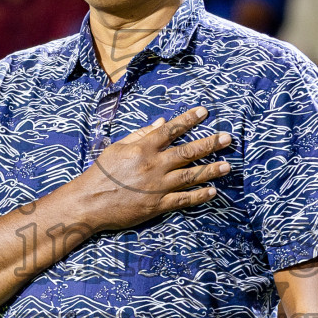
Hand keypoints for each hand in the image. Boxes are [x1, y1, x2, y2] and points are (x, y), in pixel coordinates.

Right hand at [78, 107, 231, 232]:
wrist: (89, 203)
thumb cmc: (100, 173)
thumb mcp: (117, 148)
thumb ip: (140, 134)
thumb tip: (161, 123)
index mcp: (143, 148)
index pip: (171, 130)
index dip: (189, 120)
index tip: (204, 112)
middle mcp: (154, 165)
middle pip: (188, 152)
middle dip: (210, 144)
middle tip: (228, 138)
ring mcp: (157, 186)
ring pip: (191, 176)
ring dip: (211, 170)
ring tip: (227, 165)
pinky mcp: (157, 205)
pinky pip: (183, 199)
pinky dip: (199, 196)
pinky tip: (213, 191)